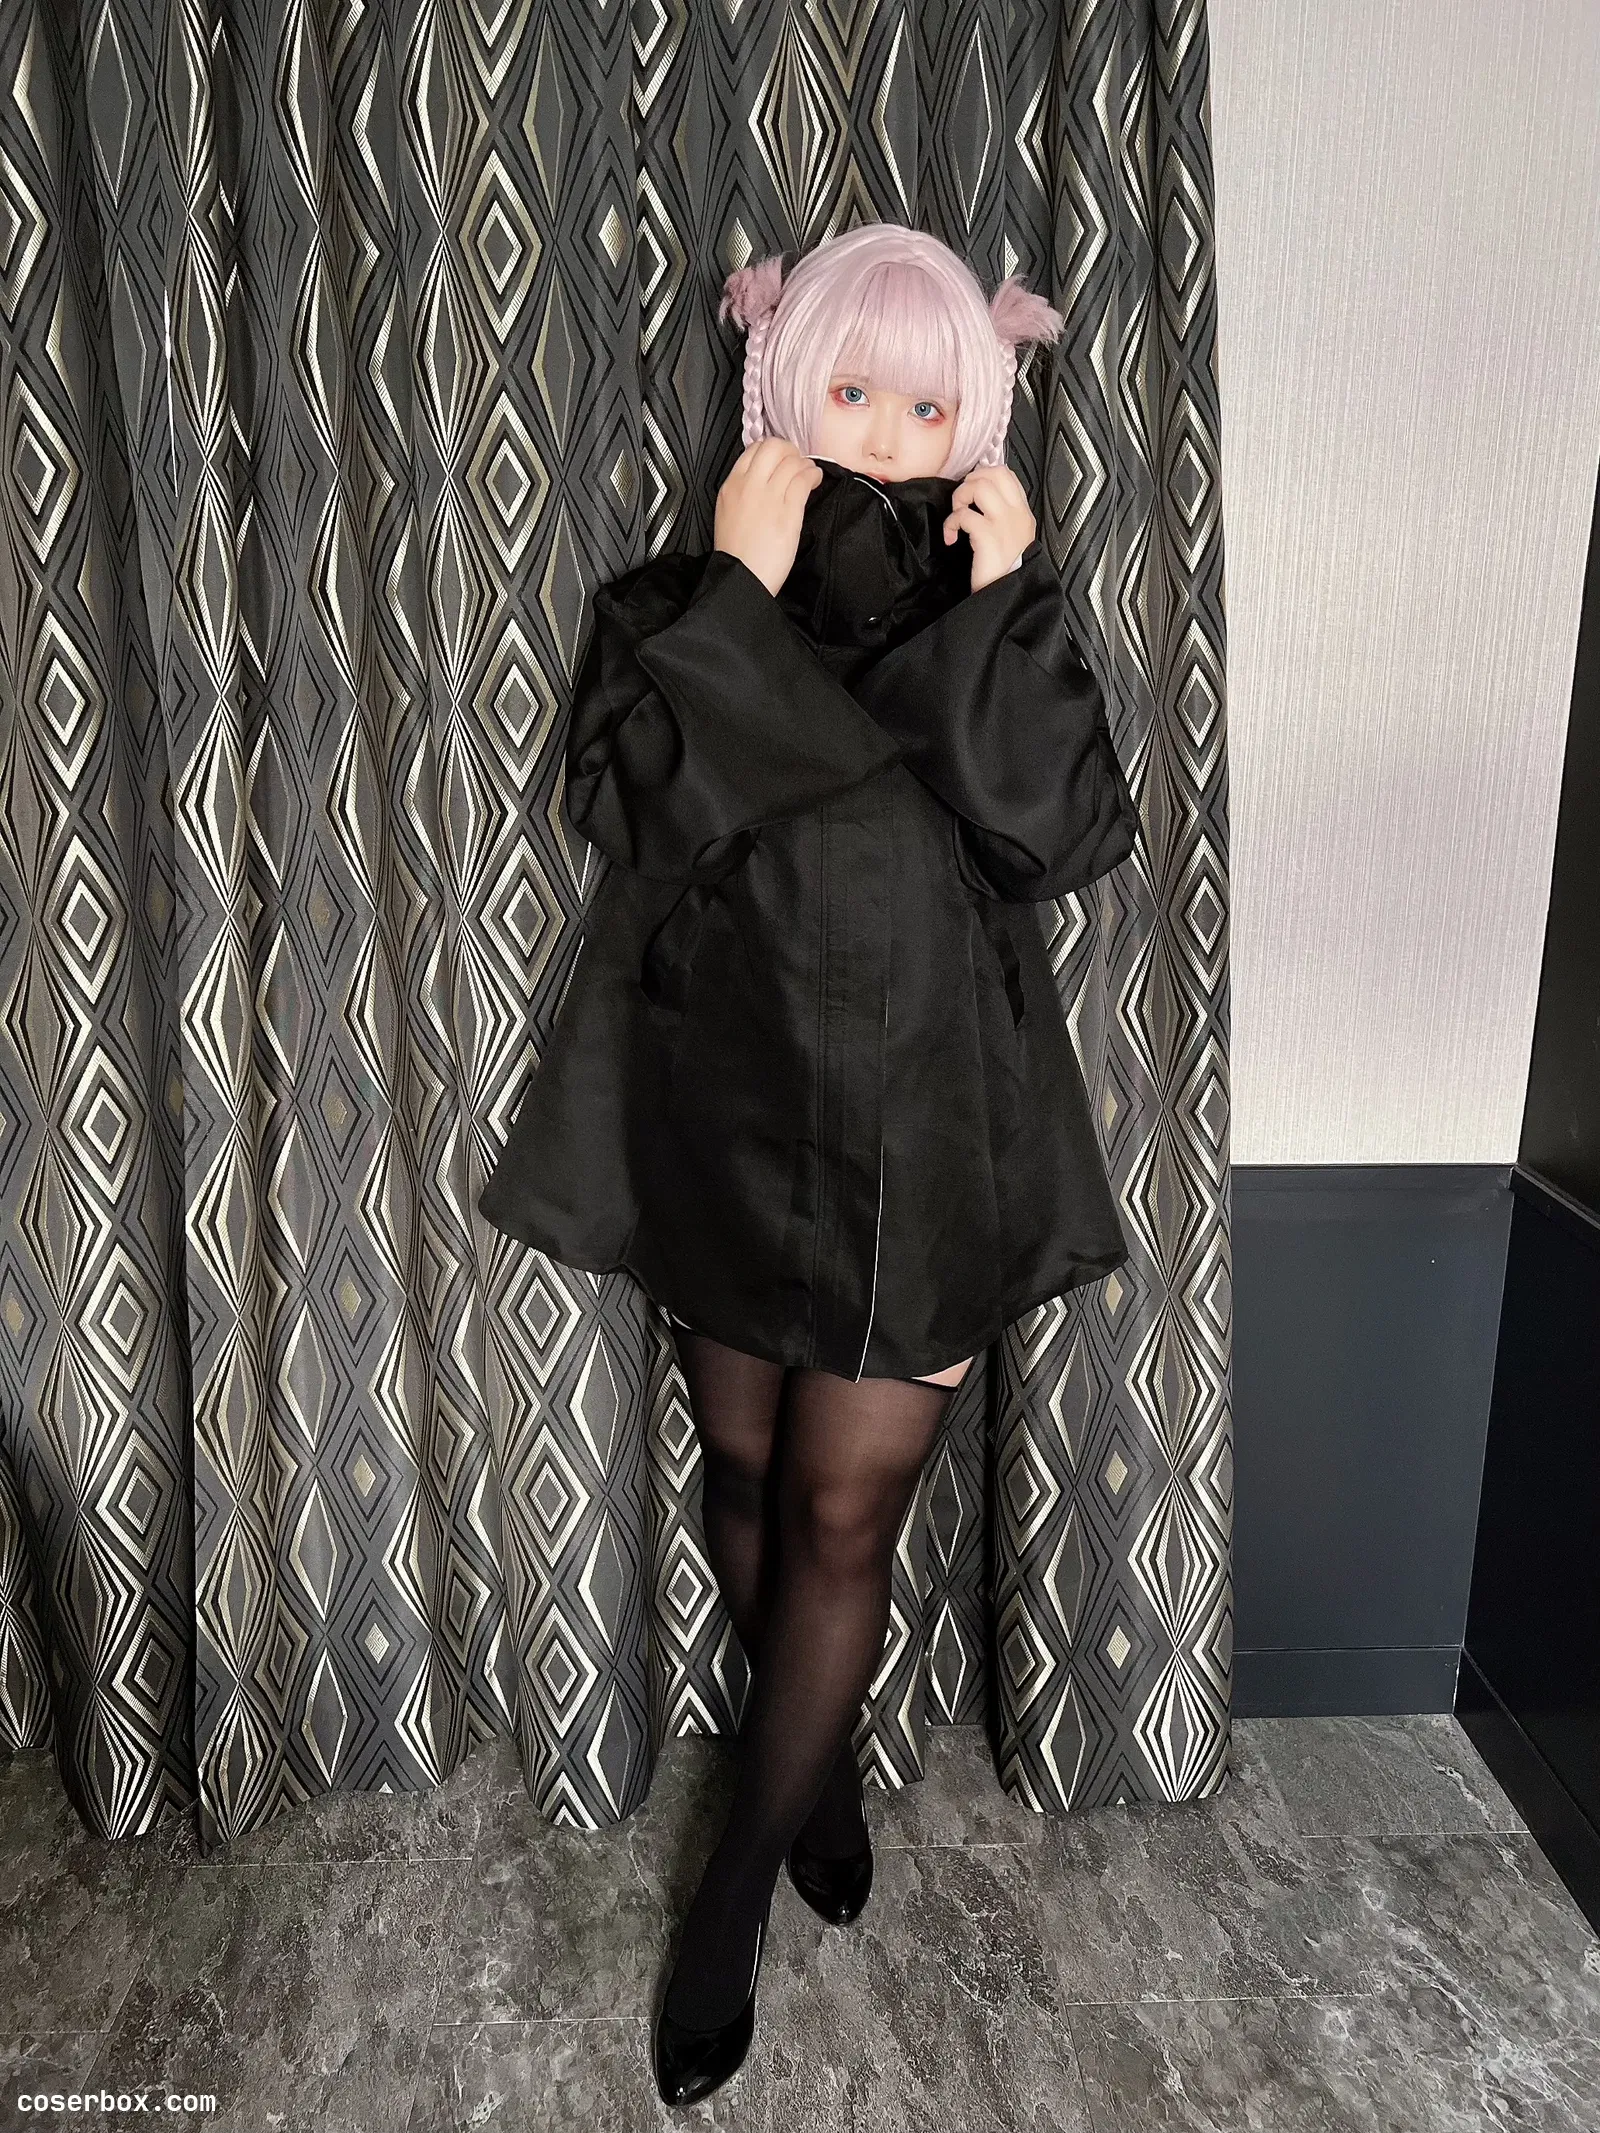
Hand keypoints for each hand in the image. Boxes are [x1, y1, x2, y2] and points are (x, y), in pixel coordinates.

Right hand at [713, 438, 823, 596]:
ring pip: (791, 461)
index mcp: (731, 486)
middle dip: (789, 450)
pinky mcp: (787, 511)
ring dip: (804, 463)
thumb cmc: (738, 553)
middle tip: (796, 462)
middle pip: (773, 447)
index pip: (754, 449)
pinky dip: (813, 475)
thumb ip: (744, 492)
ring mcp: (768, 497)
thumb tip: (764, 479)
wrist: (742, 577)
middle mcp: (748, 486)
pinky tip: (814, 480)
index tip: (781, 459)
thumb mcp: (729, 513)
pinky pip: (803, 480)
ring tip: (808, 473)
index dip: (773, 450)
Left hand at [943, 463, 1034, 591]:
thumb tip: (979, 498)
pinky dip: (951, 523)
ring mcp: (1004, 524)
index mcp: (1023, 514)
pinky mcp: (988, 536)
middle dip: (970, 483)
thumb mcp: (1011, 539)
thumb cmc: (1002, 572)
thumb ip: (1002, 516)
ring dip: (961, 498)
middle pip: (994, 473)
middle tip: (962, 503)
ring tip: (957, 517)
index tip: (971, 492)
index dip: (983, 475)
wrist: (1005, 597)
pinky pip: (964, 515)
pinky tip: (951, 537)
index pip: (1007, 474)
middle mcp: (1017, 514)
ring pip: (980, 486)